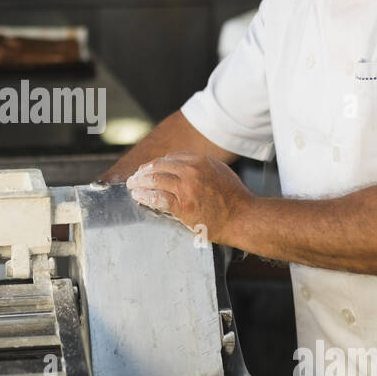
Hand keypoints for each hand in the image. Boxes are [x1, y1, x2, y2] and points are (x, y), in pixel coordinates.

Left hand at [126, 152, 251, 243]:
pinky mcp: (182, 206)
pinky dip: (145, 196)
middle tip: (135, 177)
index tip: (149, 169)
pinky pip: (158, 198)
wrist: (243, 217)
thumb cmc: (234, 198)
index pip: (170, 158)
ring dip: (139, 183)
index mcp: (200, 160)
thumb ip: (201, 166)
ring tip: (133, 186)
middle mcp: (191, 171)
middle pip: (158, 166)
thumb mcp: (219, 171)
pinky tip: (139, 197)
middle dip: (143, 171)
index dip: (156, 163)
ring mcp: (186, 188)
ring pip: (154, 180)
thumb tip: (184, 166)